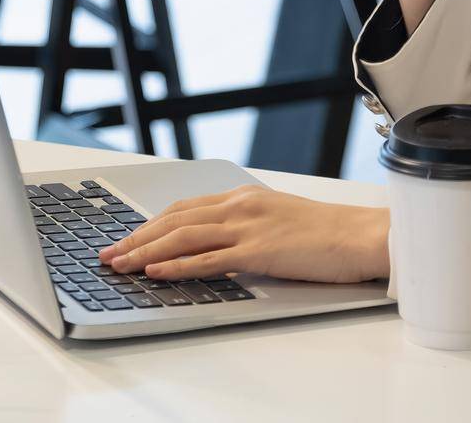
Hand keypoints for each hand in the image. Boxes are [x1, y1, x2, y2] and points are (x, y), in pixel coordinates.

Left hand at [97, 185, 390, 284]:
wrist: (362, 236)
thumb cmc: (327, 234)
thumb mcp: (277, 221)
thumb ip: (245, 229)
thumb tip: (216, 248)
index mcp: (243, 198)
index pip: (183, 208)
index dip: (150, 224)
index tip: (126, 238)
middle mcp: (239, 207)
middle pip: (173, 220)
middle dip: (135, 237)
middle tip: (108, 254)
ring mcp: (248, 227)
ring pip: (182, 237)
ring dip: (144, 251)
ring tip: (118, 264)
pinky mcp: (259, 251)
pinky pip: (207, 259)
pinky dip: (176, 265)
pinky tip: (155, 272)